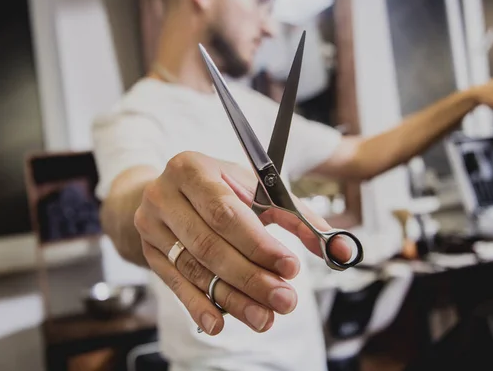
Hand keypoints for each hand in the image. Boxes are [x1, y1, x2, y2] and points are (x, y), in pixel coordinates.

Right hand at [133, 151, 348, 334]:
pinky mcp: (149, 253)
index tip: (290, 268)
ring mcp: (151, 226)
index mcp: (192, 168)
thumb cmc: (223, 188)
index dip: (258, 244)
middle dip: (250, 277)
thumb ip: (301, 218)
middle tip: (284, 301)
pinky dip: (199, 306)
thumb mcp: (258, 191)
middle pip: (210, 245)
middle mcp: (165, 195)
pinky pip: (174, 284)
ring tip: (264, 318)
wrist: (171, 192)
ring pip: (195, 269)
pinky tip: (220, 323)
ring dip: (232, 298)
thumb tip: (342, 250)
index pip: (226, 212)